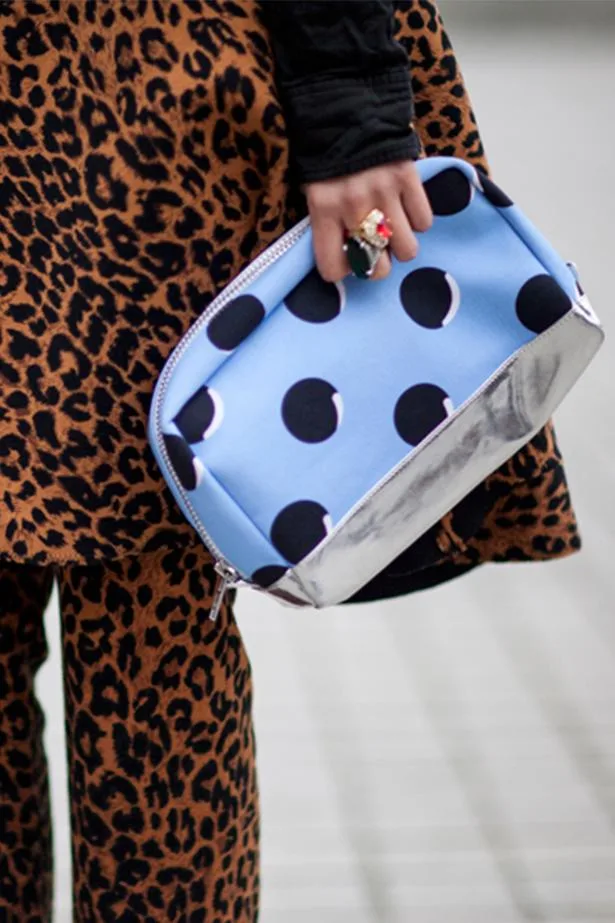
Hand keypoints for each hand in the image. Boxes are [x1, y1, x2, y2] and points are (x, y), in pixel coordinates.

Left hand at [302, 160, 432, 282]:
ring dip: (402, 244)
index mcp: (323, 209)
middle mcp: (354, 206)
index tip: (346, 259)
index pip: (334, 269)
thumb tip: (348, 261)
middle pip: (376, 268)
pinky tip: (406, 206)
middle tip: (376, 249)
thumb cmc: (326, 153)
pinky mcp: (409, 178)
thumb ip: (327, 225)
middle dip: (378, 264)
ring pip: (407, 250)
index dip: (342, 269)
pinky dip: (418, 219)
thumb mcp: (314, 189)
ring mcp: (385, 192)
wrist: (348, 102)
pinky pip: (424, 221)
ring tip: (394, 228)